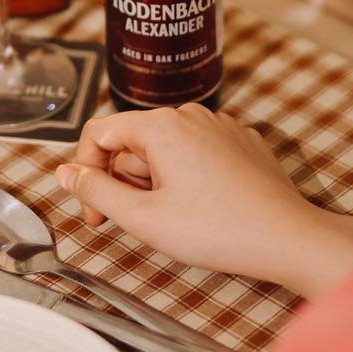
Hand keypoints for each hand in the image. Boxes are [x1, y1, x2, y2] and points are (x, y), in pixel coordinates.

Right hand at [56, 104, 352, 297]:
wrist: (287, 237)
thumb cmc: (219, 230)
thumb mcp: (143, 218)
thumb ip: (96, 191)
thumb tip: (65, 173)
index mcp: (161, 125)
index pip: (99, 134)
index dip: (86, 175)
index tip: (96, 214)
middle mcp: (191, 114)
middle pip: (133, 142)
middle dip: (126, 182)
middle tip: (140, 223)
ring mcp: (220, 125)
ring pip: (166, 149)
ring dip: (156, 182)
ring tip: (177, 218)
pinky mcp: (242, 142)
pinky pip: (197, 152)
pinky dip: (188, 177)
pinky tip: (203, 209)